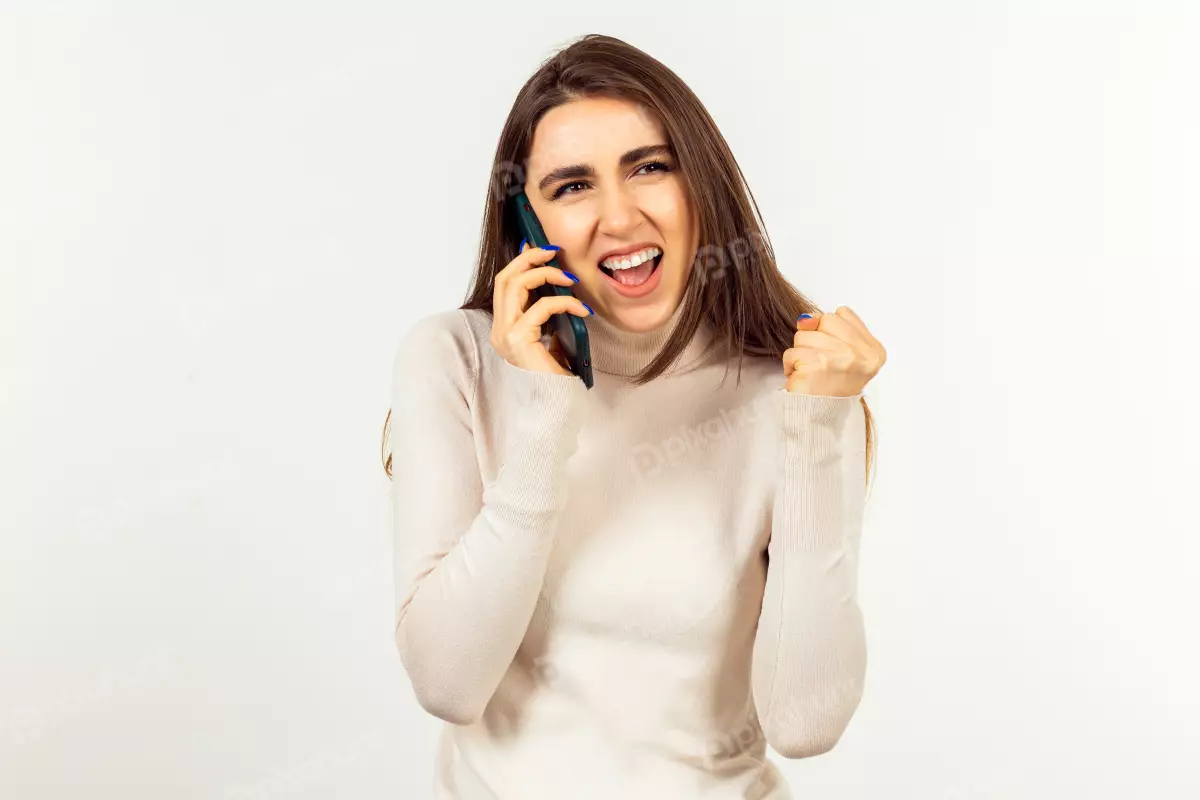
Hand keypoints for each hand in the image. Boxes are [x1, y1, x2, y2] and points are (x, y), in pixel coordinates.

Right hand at [489, 241, 592, 375]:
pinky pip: (541, 308)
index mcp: (504, 328)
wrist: (557, 405)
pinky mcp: (519, 341)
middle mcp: (500, 331)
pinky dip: (564, 303)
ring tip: (569, 278)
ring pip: (515, 285)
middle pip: (505, 278)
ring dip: (544, 274)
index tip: (538, 246)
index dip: (520, 261)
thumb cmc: (556, 375)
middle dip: (529, 258)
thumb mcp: (551, 337)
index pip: (504, 284)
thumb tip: (557, 286)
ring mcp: (506, 336)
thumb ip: (547, 315)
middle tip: (553, 252)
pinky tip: (582, 310)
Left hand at [783, 306, 885, 395]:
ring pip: (804, 335)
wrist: (821, 417)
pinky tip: (802, 378)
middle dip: (814, 338)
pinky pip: (791, 353)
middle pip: (824, 320)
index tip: (833, 352)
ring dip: (800, 353)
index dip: (830, 330)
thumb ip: (832, 328)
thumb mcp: (845, 354)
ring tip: (811, 371)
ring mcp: (838, 360)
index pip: (842, 314)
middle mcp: (860, 355)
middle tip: (821, 362)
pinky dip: (791, 365)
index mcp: (874, 351)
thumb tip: (806, 318)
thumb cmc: (832, 385)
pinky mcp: (815, 367)